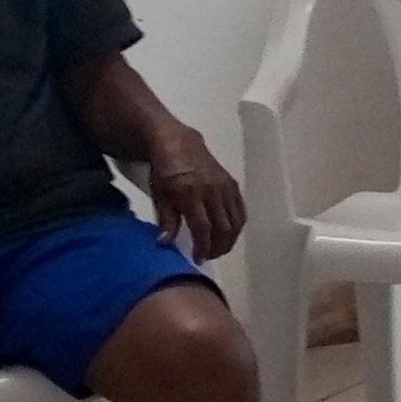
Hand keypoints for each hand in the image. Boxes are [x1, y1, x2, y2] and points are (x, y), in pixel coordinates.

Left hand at [143, 129, 248, 259]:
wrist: (177, 142)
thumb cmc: (164, 170)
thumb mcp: (159, 195)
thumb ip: (166, 220)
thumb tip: (166, 243)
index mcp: (191, 194)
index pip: (203, 227)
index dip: (203, 247)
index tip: (198, 259)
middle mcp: (212, 190)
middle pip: (223, 227)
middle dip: (218, 246)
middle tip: (210, 256)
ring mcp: (225, 186)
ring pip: (236, 220)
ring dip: (230, 238)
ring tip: (220, 248)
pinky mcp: (232, 183)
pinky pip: (240, 209)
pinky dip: (238, 224)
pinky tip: (229, 231)